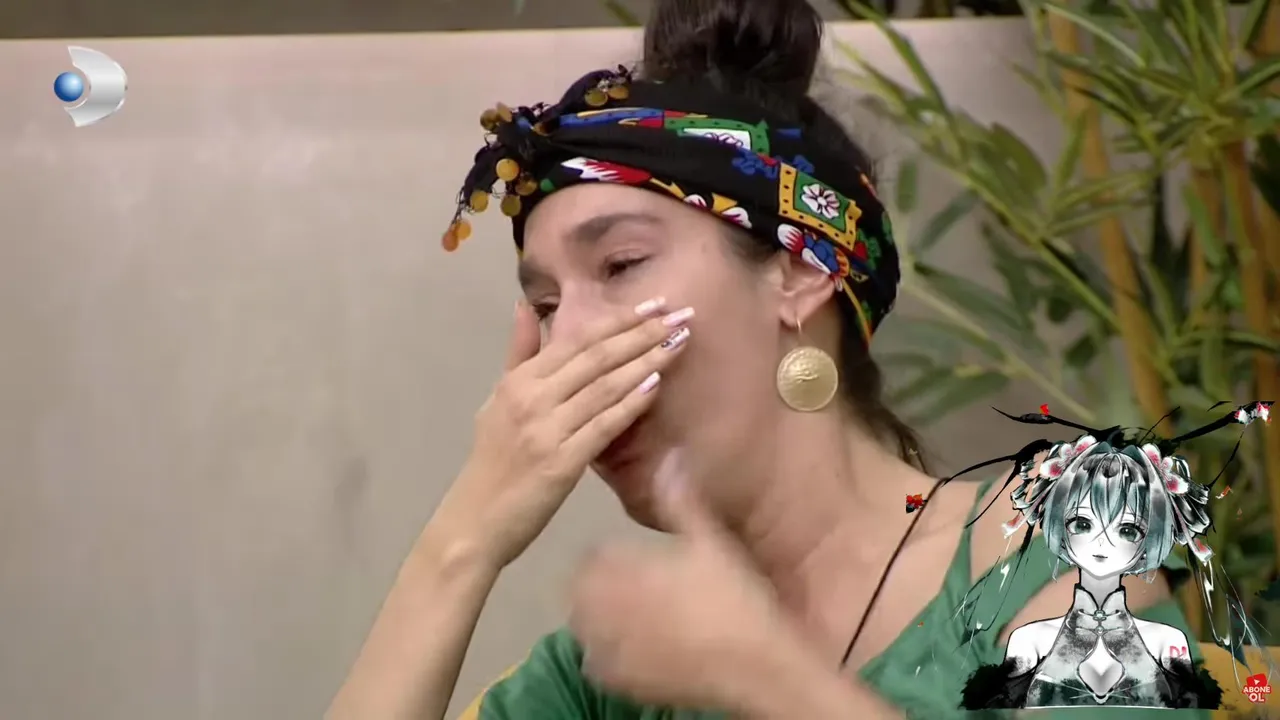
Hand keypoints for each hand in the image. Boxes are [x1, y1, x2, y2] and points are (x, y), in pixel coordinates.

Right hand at [431, 298, 692, 570]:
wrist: (474, 521)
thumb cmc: (492, 462)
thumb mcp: (498, 400)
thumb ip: (518, 354)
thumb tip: (526, 306)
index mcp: (518, 380)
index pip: (577, 340)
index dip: (619, 319)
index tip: (656, 304)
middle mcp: (532, 397)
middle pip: (597, 356)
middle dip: (642, 332)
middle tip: (682, 314)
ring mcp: (546, 429)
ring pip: (605, 385)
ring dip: (647, 361)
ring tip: (679, 342)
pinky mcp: (561, 463)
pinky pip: (603, 425)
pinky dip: (631, 403)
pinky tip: (657, 385)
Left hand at [568, 451, 809, 714]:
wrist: (753, 666)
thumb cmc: (733, 598)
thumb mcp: (712, 540)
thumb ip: (682, 501)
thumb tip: (671, 456)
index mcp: (617, 567)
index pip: (591, 557)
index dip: (615, 559)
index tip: (641, 564)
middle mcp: (599, 606)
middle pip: (581, 591)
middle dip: (604, 588)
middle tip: (642, 593)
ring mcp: (604, 646)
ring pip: (584, 627)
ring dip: (602, 621)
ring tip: (640, 621)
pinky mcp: (613, 680)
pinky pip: (594, 663)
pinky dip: (610, 656)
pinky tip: (640, 652)